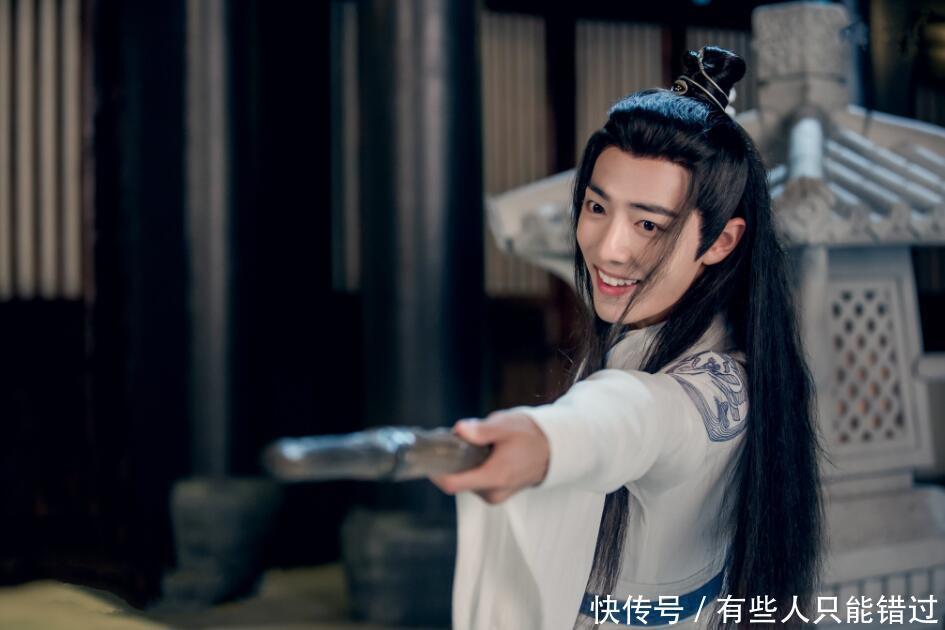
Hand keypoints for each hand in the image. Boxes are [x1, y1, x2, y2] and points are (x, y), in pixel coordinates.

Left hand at [430, 411, 549, 504]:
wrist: (554, 449)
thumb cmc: (530, 436)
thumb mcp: (505, 426)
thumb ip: (480, 431)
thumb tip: (458, 430)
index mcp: (493, 477)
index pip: (452, 484)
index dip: (435, 472)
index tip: (428, 456)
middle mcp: (492, 493)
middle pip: (457, 480)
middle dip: (453, 461)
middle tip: (458, 440)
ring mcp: (495, 496)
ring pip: (466, 481)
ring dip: (464, 464)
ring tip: (478, 445)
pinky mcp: (497, 494)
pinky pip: (476, 482)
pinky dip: (473, 469)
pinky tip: (484, 454)